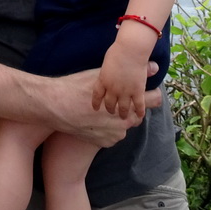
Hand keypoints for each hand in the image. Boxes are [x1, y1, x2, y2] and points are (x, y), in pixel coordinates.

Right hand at [44, 63, 160, 146]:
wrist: (55, 106)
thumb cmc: (77, 87)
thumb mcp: (102, 75)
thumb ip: (130, 73)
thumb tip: (155, 66)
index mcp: (126, 103)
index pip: (152, 101)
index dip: (150, 95)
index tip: (144, 92)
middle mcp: (124, 122)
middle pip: (136, 114)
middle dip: (129, 107)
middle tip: (115, 99)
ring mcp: (115, 135)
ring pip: (123, 126)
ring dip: (117, 120)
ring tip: (101, 111)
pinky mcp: (105, 143)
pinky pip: (112, 135)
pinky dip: (107, 129)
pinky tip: (95, 120)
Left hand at [91, 43, 148, 118]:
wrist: (130, 50)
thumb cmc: (117, 51)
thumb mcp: (107, 63)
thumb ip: (107, 72)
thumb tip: (108, 75)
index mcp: (103, 80)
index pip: (97, 95)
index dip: (96, 103)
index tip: (96, 108)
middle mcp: (112, 89)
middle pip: (109, 103)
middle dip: (110, 109)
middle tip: (112, 112)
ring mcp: (125, 91)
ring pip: (123, 108)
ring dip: (123, 113)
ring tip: (124, 116)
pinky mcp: (137, 91)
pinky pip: (139, 105)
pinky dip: (139, 111)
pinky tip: (140, 115)